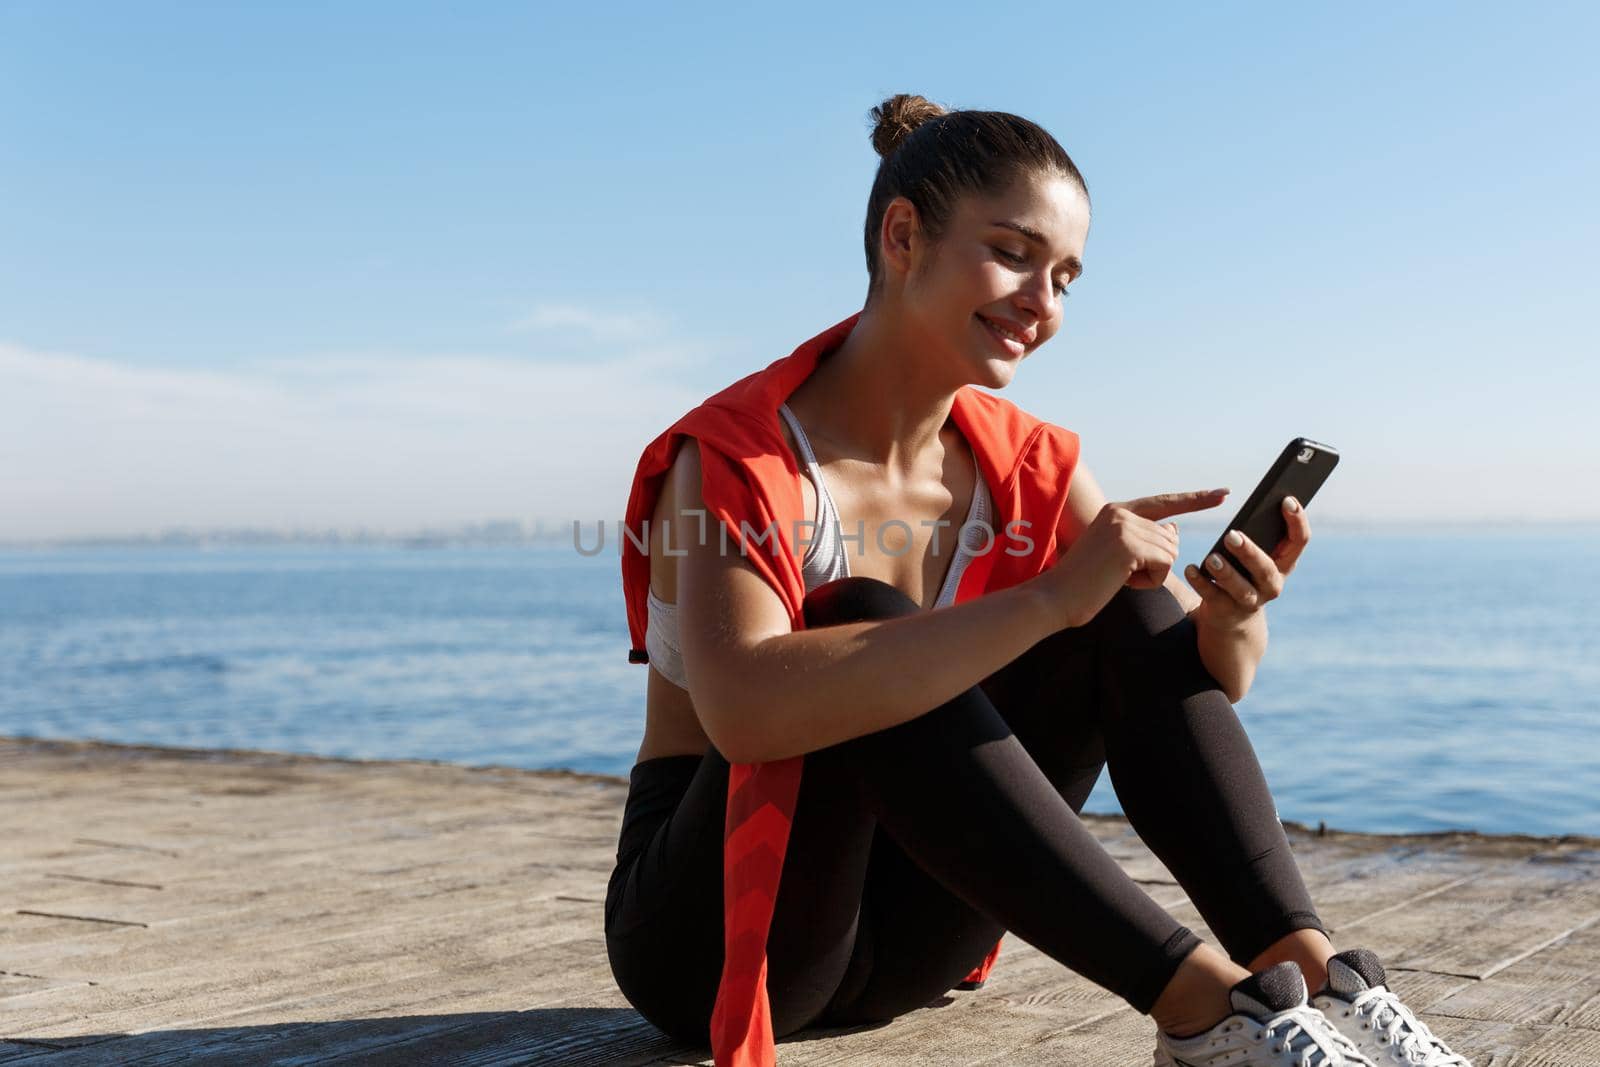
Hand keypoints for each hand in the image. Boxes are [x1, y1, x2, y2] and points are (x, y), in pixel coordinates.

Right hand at [1045, 488, 1229, 627]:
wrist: (1055, 597)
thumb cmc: (1085, 582)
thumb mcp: (1117, 555)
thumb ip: (1145, 538)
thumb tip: (1175, 528)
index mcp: (1116, 510)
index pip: (1165, 502)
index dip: (1196, 498)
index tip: (1224, 493)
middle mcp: (1121, 512)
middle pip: (1170, 538)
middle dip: (1155, 564)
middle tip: (1120, 574)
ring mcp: (1125, 526)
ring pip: (1170, 552)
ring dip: (1152, 573)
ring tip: (1119, 577)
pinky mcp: (1129, 545)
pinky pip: (1164, 565)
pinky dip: (1150, 581)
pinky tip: (1123, 582)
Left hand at [1183, 495, 1310, 625]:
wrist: (1231, 615)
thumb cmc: (1243, 570)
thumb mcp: (1254, 553)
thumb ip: (1254, 531)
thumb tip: (1237, 495)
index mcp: (1284, 563)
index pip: (1299, 541)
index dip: (1297, 521)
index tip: (1286, 500)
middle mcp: (1272, 584)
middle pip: (1266, 568)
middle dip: (1250, 552)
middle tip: (1231, 535)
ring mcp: (1250, 600)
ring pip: (1241, 588)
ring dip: (1226, 572)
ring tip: (1212, 559)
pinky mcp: (1226, 610)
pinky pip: (1213, 596)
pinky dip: (1201, 583)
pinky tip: (1191, 569)